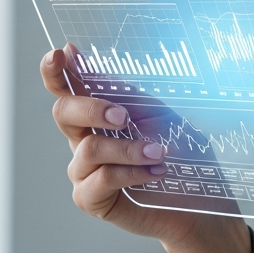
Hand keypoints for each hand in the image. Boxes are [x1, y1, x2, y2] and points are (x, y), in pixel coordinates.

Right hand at [43, 44, 250, 252]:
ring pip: (89, 148)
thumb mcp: (162, 115)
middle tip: (124, 116)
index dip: (56, 72)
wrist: (197, 198)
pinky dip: (131, 173)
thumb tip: (103, 66)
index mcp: (97, 114)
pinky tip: (154, 173)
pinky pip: (100, 179)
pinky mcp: (90, 198)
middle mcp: (83, 139)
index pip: (68, 88)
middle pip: (64, 113)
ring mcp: (83, 170)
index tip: (60, 54)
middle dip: (92, 108)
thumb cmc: (180, 153)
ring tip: (159, 153)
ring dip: (127, 148)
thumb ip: (131, 95)